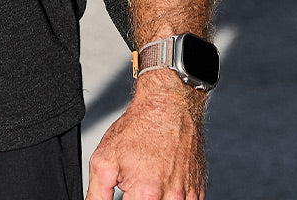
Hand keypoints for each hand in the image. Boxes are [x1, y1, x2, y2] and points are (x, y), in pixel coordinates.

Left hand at [86, 71, 206, 199]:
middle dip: (138, 198)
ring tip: (148, 178)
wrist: (168, 106)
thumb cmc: (139, 128)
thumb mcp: (104, 159)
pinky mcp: (199, 191)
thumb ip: (97, 193)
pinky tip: (163, 178)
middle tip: (135, 181)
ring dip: (156, 198)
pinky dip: (171, 196)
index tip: (125, 194)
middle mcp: (171, 199)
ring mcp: (188, 196)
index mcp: (146, 194)